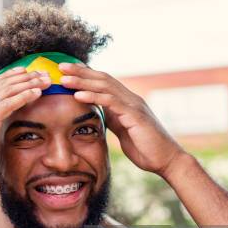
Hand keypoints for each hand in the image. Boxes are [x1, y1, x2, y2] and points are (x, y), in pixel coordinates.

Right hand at [0, 68, 50, 187]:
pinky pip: (6, 104)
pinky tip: (36, 93)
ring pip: (5, 91)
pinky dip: (23, 96)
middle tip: (40, 72)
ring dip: (27, 83)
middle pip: (0, 84)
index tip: (23, 71)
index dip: (7, 77)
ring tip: (44, 80)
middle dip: (21, 76)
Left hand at [59, 63, 185, 177]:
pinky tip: (78, 95)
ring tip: (64, 78)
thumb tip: (100, 113)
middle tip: (61, 66)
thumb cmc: (146, 149)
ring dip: (83, 81)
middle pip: (102, 79)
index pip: (103, 83)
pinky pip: (111, 102)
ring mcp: (133, 105)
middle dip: (81, 72)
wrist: (166, 161)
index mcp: (126, 102)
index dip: (85, 75)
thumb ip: (112, 119)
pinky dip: (93, 97)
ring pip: (105, 87)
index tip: (67, 71)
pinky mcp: (134, 115)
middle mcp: (130, 99)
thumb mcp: (123, 131)